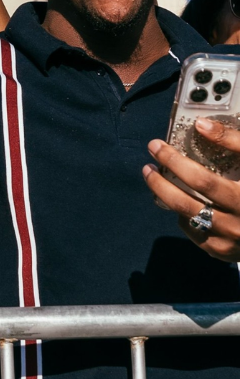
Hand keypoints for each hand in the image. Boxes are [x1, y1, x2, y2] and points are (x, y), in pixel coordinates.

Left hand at [144, 119, 239, 259]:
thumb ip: (235, 142)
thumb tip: (201, 125)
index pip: (202, 181)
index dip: (175, 161)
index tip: (157, 146)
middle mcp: (239, 225)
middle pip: (186, 203)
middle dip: (160, 182)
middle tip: (148, 164)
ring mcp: (231, 242)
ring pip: (187, 219)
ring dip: (165, 197)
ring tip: (155, 178)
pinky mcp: (226, 252)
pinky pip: (195, 233)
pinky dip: (185, 216)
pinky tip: (182, 201)